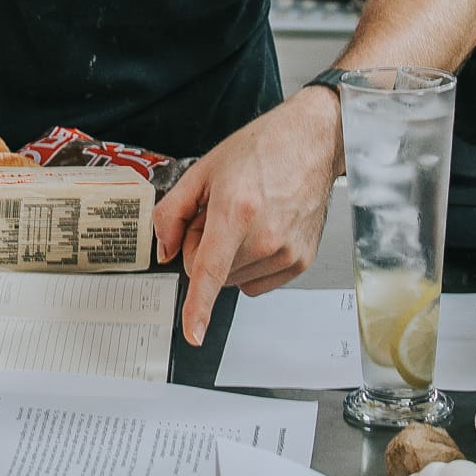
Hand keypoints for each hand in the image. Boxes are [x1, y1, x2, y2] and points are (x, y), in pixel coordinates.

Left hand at [151, 88, 340, 346]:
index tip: (193, 333)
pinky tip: (260, 230)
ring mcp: (286, 252)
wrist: (310, 142)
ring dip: (229, 256)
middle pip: (211, 273)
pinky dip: (249, 263)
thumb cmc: (259, 150)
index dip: (198, 306)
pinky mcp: (301, 261)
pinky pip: (257, 282)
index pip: (209, 270)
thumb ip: (171, 212)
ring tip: (245, 216)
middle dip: (204, 248)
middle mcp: (264, 237)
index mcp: (234, 211)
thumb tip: (165, 251)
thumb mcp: (202, 170)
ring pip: (233, 279)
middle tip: (219, 214)